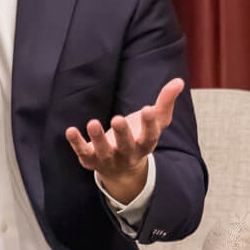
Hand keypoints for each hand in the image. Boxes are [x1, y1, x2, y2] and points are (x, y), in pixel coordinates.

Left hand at [65, 78, 183, 204]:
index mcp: (145, 144)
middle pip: (126, 146)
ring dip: (98, 138)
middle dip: (122, 134)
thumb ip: (165, 102)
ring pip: (103, 151)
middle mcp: (127, 154)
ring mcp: (108, 159)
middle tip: (118, 119)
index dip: (149, 124)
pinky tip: (70, 130)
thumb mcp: (156, 121)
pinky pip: (83, 153)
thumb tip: (179, 81)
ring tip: (92, 123)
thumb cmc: (140, 138)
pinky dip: (77, 143)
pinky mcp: (91, 160)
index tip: (148, 109)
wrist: (122, 169)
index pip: (150, 136)